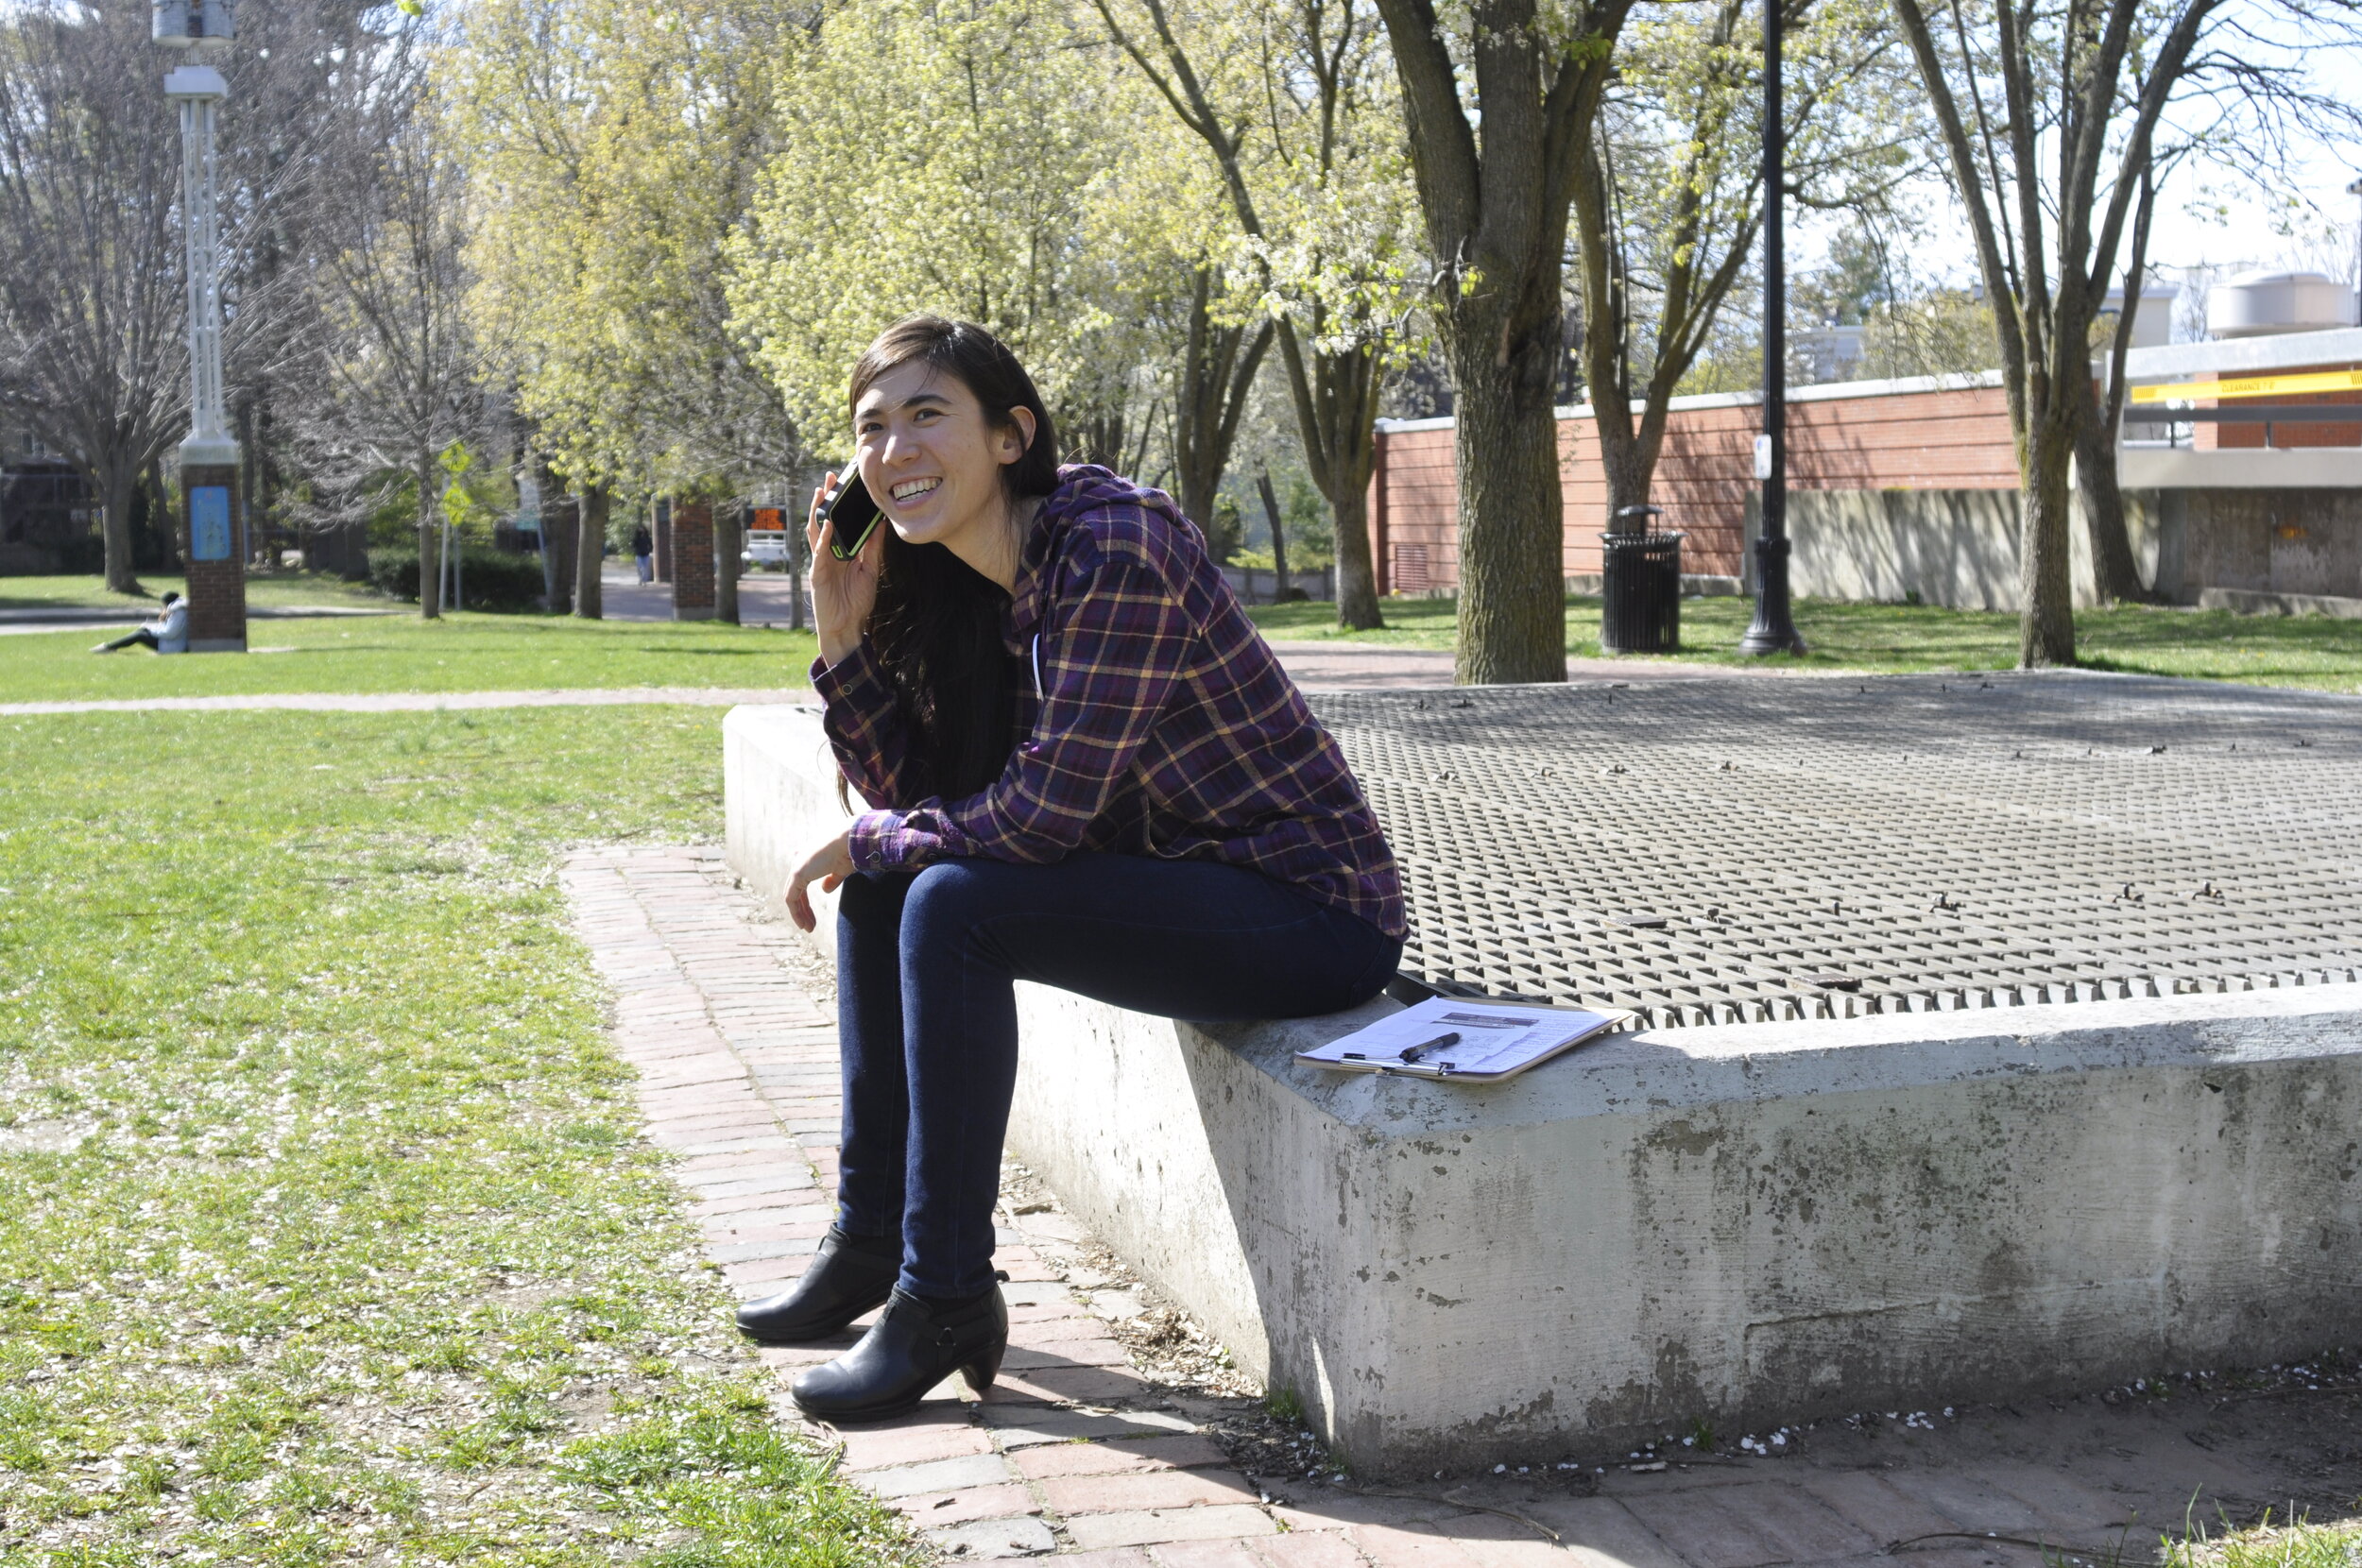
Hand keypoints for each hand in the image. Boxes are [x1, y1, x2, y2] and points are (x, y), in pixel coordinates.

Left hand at [784, 829, 855, 932]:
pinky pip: (791, 898)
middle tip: (810, 926)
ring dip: (799, 915)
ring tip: (808, 929)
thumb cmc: (850, 852)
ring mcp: (797, 866)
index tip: (812, 917)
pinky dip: (796, 912)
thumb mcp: (840, 870)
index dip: (805, 902)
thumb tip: (825, 891)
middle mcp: (800, 860)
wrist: (850, 841)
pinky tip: (803, 924)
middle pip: (796, 891)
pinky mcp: (797, 873)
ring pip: (792, 896)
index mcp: (808, 857)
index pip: (801, 884)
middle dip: (803, 910)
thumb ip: (832, 880)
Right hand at [807, 469, 882, 667]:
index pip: (840, 522)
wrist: (847, 628)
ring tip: (823, 491)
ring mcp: (821, 562)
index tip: (847, 484)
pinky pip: (820, 552)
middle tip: (832, 477)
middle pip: (825, 520)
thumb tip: (880, 525)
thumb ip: (872, 548)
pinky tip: (827, 523)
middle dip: (828, 499)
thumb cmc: (855, 602)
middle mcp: (828, 553)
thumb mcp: (869, 570)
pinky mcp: (818, 573)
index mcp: (840, 551)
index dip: (842, 504)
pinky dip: (823, 537)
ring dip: (819, 511)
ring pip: (817, 531)